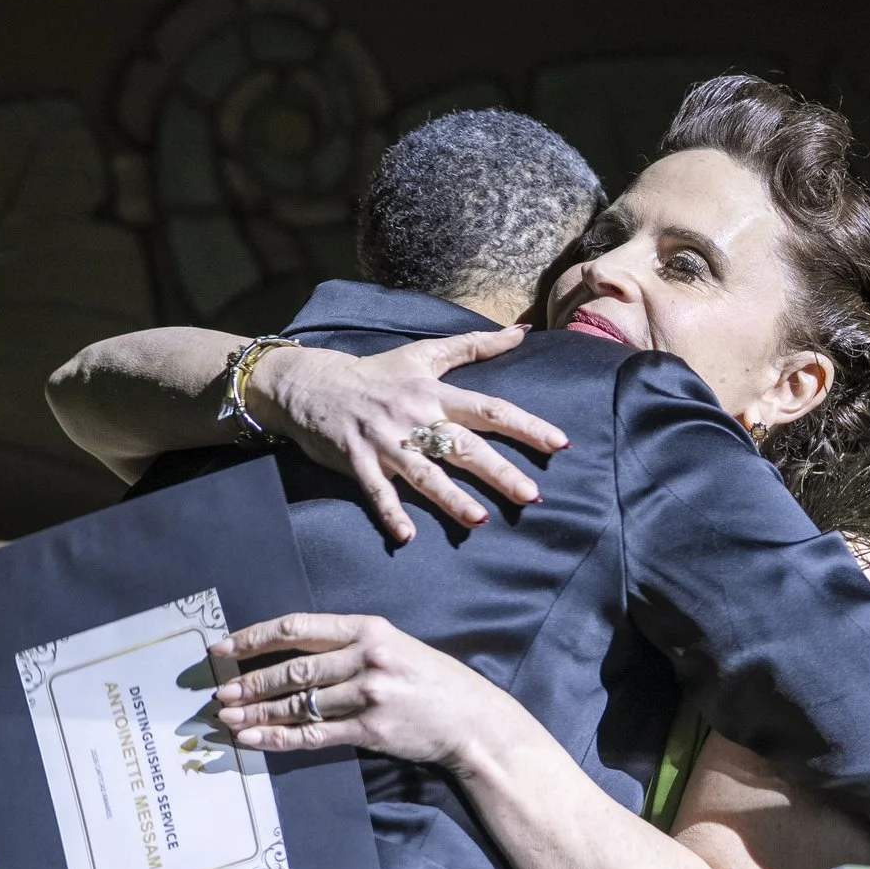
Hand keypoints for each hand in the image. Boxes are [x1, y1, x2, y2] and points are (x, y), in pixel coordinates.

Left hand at [211, 613, 509, 768]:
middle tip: (219, 691)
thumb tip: (292, 654)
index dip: (254, 637)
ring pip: (297, 703)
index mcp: (368, 628)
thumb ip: (349, 646)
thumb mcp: (395, 646)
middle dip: (249, 681)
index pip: (297, 628)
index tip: (225, 648)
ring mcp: (368, 694)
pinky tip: (254, 740)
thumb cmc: (433, 681)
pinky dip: (278, 739)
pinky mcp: (371, 729)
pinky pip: (313, 735)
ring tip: (227, 718)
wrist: (473, 720)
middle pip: (292, 668)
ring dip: (257, 712)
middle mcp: (366, 657)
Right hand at [250, 328, 569, 543]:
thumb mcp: (423, 353)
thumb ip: (474, 345)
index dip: (526, 425)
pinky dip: (390, 513)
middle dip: (498, 472)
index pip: (489, 409)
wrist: (310, 383)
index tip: (559, 443)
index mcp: (434, 393)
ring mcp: (385, 441)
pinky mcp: (356, 460)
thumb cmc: (374, 373)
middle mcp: (414, 417)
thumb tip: (521, 332)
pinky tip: (407, 537)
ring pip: (424, 473)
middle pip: (463, 446)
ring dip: (450, 498)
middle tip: (531, 495)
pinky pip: (376, 490)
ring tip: (479, 521)